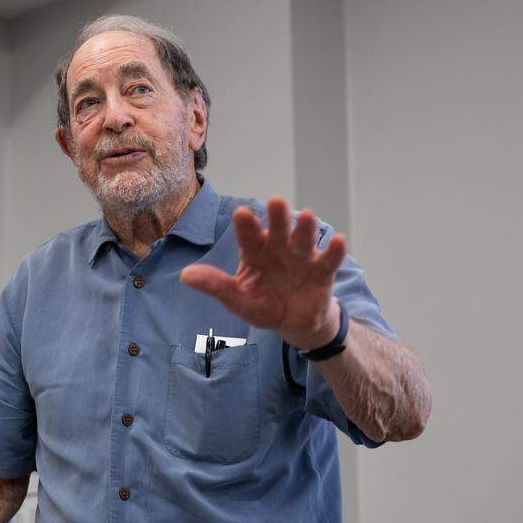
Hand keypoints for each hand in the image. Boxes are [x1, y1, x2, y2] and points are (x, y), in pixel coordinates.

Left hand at [180, 197, 346, 350]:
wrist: (293, 321)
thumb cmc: (263, 304)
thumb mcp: (237, 298)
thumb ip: (215, 285)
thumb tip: (185, 276)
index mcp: (255, 251)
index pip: (249, 236)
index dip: (246, 225)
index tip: (241, 213)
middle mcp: (279, 248)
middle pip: (278, 229)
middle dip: (278, 216)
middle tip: (275, 201)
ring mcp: (302, 257)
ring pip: (303, 239)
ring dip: (305, 228)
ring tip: (306, 214)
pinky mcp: (322, 270)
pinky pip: (328, 259)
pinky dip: (334, 250)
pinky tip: (338, 239)